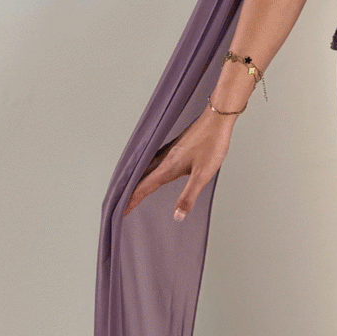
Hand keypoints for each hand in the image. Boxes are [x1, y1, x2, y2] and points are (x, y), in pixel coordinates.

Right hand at [123, 107, 236, 221]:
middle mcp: (163, 159)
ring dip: (136, 180)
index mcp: (166, 168)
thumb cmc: (212, 144)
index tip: (121, 211)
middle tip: (120, 203)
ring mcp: (168, 151)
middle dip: (129, 192)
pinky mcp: (174, 146)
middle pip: (140, 178)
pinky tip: (149, 169)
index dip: (132, 200)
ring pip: (145, 168)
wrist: (216, 119)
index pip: (143, 188)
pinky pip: (152, 161)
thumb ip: (189, 196)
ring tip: (129, 189)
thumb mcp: (203, 175)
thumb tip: (177, 217)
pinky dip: (146, 170)